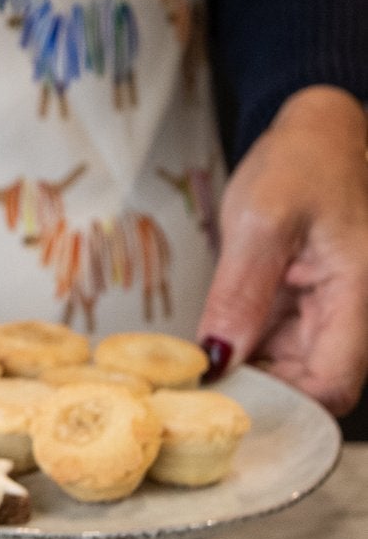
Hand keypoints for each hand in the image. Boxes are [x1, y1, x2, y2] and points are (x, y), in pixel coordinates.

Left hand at [199, 86, 367, 415]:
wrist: (319, 130)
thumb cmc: (303, 160)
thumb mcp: (262, 220)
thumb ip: (240, 293)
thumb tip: (218, 358)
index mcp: (358, 294)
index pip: (332, 386)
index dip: (284, 407)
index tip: (225, 406)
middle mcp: (350, 312)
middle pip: (308, 387)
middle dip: (254, 395)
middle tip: (191, 396)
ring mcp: (326, 313)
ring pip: (286, 371)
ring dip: (241, 376)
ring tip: (188, 376)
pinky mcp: (302, 308)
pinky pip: (272, 346)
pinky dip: (239, 352)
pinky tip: (204, 351)